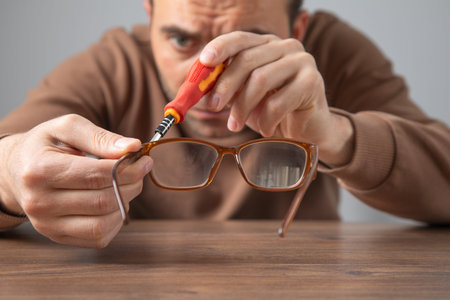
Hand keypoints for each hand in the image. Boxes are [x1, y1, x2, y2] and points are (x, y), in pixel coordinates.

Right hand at [0, 114, 151, 247]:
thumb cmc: (46, 146)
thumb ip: (100, 137)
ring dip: (125, 204)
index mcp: (41, 170)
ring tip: (125, 185)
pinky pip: (98, 237)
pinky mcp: (57, 236)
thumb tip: (132, 147)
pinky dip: (115, 220)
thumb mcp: (67, 128)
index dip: (129, 169)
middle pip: (103, 201)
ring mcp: (47, 224)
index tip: (144, 160)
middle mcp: (40, 202)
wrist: (16, 170)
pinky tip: (113, 202)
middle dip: (132, 184)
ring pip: (103, 224)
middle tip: (138, 170)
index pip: (98, 176)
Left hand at [199, 31, 353, 165]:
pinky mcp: (312, 82)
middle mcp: (286, 47)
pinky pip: (278, 102)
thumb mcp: (244, 97)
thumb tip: (198, 90)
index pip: (240, 39)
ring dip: (242, 107)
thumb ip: (226, 88)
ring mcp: (302, 62)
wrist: (307, 130)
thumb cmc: (272, 111)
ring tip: (236, 125)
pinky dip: (265, 120)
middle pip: (247, 60)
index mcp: (267, 44)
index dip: (220, 47)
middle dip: (225, 86)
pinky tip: (265, 130)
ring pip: (260, 80)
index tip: (203, 61)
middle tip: (212, 107)